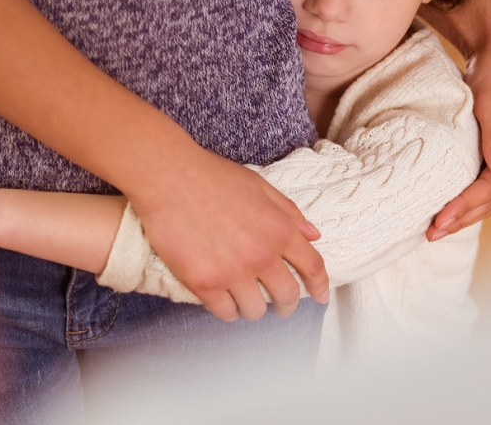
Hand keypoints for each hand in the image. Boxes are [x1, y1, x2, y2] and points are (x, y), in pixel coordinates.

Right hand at [127, 146, 328, 322]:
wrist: (169, 177)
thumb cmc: (214, 177)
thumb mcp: (260, 187)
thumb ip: (289, 213)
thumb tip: (313, 235)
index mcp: (279, 230)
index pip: (313, 267)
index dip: (320, 286)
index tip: (321, 297)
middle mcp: (261, 255)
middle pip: (287, 296)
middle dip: (287, 306)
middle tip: (280, 308)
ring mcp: (232, 271)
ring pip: (255, 310)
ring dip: (253, 308)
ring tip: (246, 301)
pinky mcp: (203, 282)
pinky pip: (225, 313)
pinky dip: (227, 311)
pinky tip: (224, 302)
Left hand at [421, 0, 490, 240]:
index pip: (489, 189)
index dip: (463, 207)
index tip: (438, 221)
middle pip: (489, 200)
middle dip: (460, 218)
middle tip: (430, 234)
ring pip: (487, 198)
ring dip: (464, 214)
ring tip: (436, 229)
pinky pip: (483, 186)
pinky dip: (467, 200)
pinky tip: (448, 207)